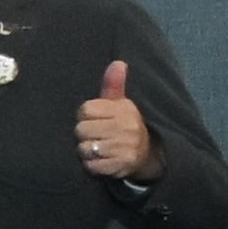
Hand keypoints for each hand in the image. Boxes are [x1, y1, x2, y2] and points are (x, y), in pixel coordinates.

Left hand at [78, 60, 152, 181]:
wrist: (145, 153)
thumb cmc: (123, 124)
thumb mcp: (119, 103)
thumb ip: (113, 84)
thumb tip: (118, 63)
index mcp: (123, 110)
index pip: (85, 110)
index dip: (84, 116)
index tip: (94, 119)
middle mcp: (126, 128)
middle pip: (81, 130)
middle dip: (84, 134)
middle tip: (96, 135)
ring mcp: (124, 147)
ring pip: (84, 149)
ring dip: (86, 151)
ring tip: (98, 148)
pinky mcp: (121, 165)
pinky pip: (91, 165)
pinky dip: (92, 165)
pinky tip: (101, 160)